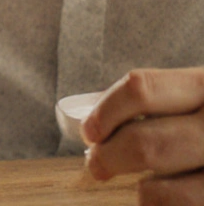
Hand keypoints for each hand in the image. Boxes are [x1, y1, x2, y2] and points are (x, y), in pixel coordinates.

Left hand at [83, 67, 203, 204]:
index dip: (106, 112)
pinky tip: (172, 197)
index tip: (91, 130)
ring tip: (144, 187)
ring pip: (160, 193)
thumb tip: (97, 122)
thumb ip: (163, 102)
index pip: (142, 90)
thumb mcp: (203, 94)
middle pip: (145, 145)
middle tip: (99, 163)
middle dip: (109, 158)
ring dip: (142, 192)